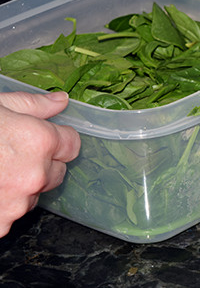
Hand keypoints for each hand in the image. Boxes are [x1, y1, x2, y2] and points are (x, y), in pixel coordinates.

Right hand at [0, 92, 80, 236]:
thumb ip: (33, 105)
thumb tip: (60, 101)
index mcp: (40, 142)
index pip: (72, 144)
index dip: (57, 139)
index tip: (43, 136)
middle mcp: (35, 176)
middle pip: (57, 173)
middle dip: (41, 164)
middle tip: (11, 154)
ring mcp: (16, 203)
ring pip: (32, 196)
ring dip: (20, 186)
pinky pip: (9, 215)